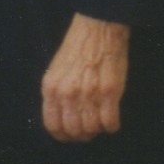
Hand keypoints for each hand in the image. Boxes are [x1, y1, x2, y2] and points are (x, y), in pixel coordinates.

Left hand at [40, 14, 129, 141]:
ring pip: (91, 129)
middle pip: (73, 131)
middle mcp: (67, 94)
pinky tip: (113, 121)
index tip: (72, 135)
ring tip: (102, 122)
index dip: (63, 135)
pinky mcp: (109, 92)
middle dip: (83, 135)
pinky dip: (112, 126)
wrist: (98, 27)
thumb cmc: (78, 47)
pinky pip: (110, 122)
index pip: (52, 126)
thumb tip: (62, 118)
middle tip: (90, 129)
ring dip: (98, 130)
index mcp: (51, 89)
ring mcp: (88, 94)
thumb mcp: (56, 71)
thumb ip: (56, 94)